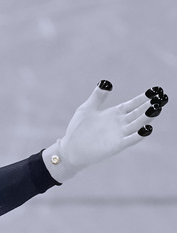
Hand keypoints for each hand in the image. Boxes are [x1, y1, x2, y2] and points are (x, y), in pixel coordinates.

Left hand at [43, 80, 166, 182]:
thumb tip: (106, 83)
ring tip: (156, 108)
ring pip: (138, 124)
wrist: (70, 149)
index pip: (133, 104)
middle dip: (150, 105)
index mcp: (114, 114)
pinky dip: (139, 135)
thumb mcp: (86, 109)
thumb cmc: (77, 130)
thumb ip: (97, 97)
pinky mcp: (116, 145)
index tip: (155, 90)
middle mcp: (120, 123)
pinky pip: (131, 139)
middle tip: (162, 98)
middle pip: (139, 113)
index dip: (144, 98)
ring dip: (147, 117)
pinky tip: (147, 128)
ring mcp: (119, 134)